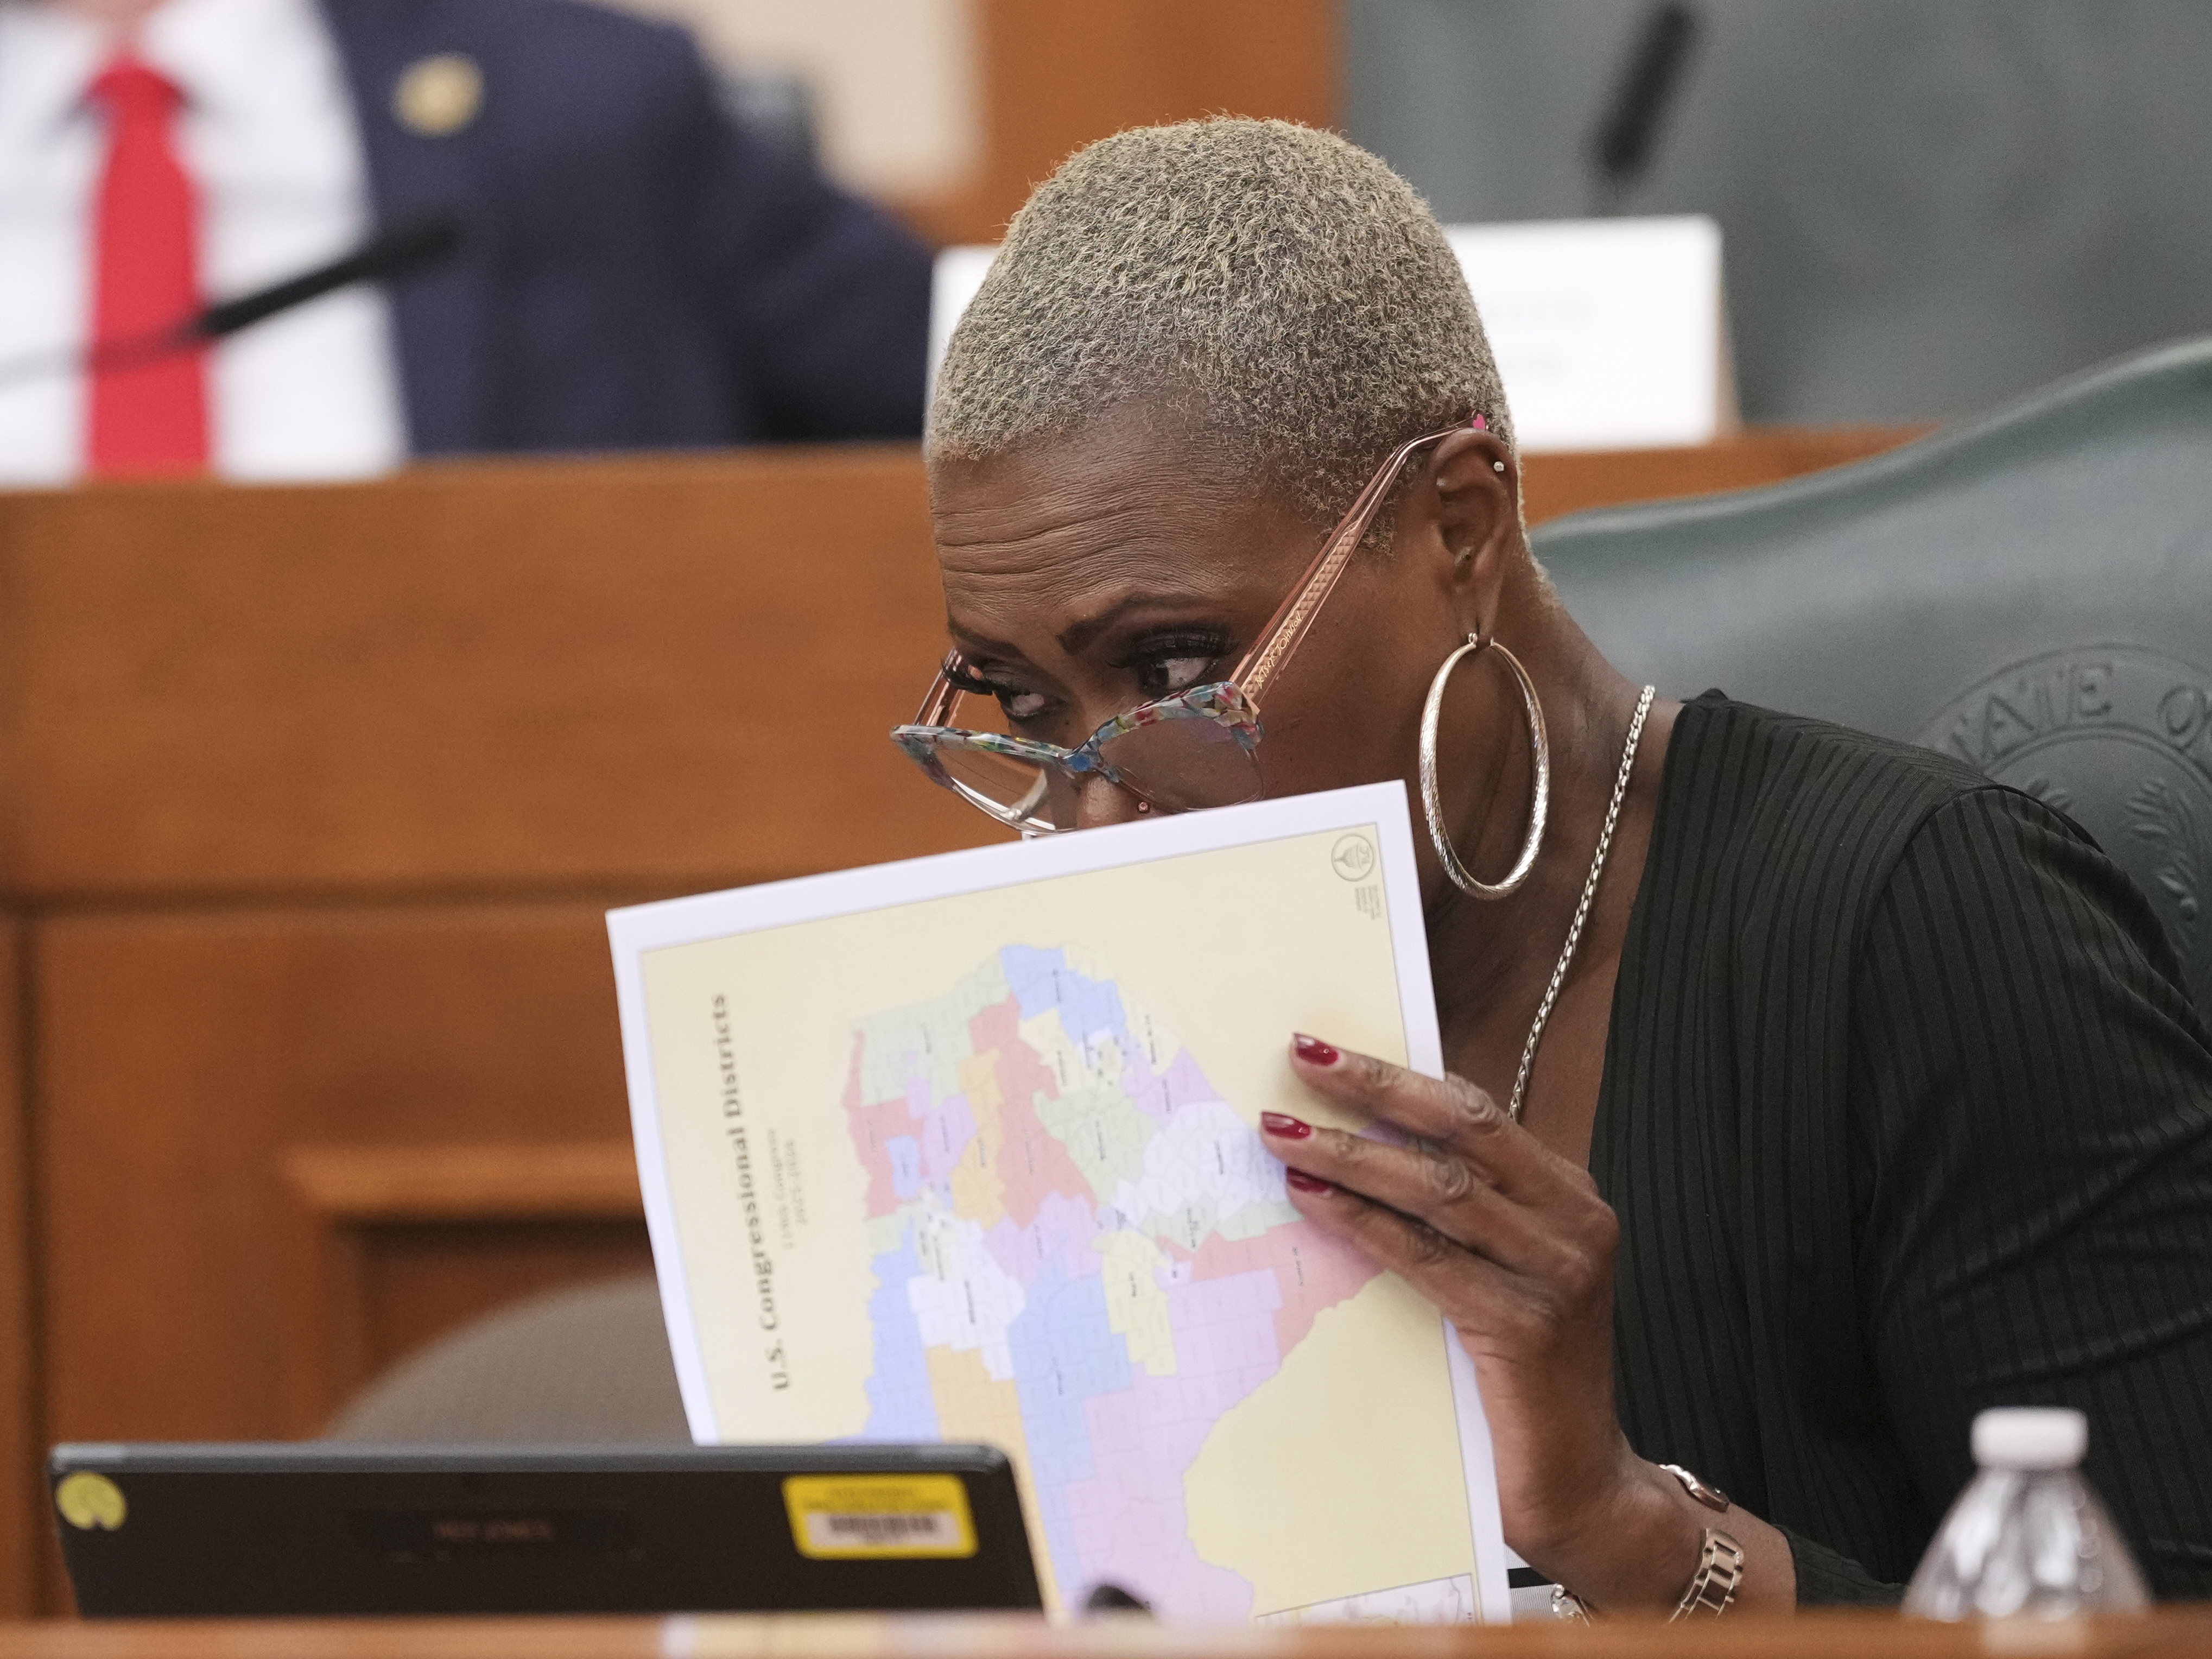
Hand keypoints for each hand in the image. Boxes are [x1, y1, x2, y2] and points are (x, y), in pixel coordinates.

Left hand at [1263, 1033, 1725, 1610]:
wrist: (1581, 1484)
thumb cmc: (1524, 1373)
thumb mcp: (1498, 1272)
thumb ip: (1452, 1213)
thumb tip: (1355, 1146)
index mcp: (1568, 1194)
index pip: (1476, 1111)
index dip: (1399, 1076)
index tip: (1325, 1051)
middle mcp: (1575, 1220)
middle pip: (1463, 1129)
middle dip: (1375, 1088)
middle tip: (1301, 1059)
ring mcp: (1558, 1272)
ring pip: (1439, 1189)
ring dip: (1351, 1154)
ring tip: (1283, 1134)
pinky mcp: (1526, 1326)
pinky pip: (1429, 1259)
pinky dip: (1365, 1223)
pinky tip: (1314, 1200)